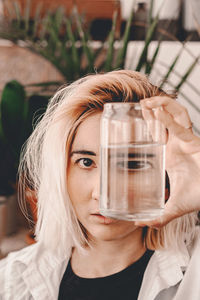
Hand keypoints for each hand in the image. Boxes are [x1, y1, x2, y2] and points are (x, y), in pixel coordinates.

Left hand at [135, 96, 199, 227]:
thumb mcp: (175, 206)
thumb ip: (159, 215)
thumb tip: (138, 224)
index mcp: (169, 155)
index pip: (154, 135)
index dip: (144, 125)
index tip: (129, 120)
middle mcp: (176, 145)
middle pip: (161, 122)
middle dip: (150, 111)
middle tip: (136, 104)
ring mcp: (185, 141)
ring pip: (173, 117)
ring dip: (160, 106)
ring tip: (144, 103)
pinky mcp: (194, 142)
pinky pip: (180, 129)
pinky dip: (168, 121)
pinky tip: (157, 113)